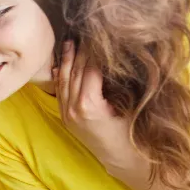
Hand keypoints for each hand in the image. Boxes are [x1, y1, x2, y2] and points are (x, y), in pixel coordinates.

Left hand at [54, 40, 144, 173]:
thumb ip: (113, 83)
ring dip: (66, 61)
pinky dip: (60, 77)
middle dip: (76, 52)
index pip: (88, 69)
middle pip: (74, 73)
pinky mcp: (66, 118)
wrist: (121, 158)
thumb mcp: (125, 103)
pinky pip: (60, 93)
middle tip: (80, 32)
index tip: (95, 35)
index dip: (92, 51)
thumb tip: (107, 60)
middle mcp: (74, 109)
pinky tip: (59, 65)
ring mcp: (68, 114)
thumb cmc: (130, 130)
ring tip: (68, 43)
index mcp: (88, 104)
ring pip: (64, 81)